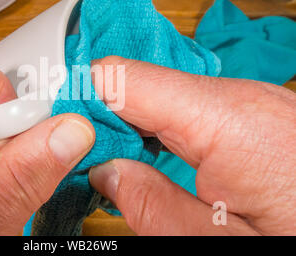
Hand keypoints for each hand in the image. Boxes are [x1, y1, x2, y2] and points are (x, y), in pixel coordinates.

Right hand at [89, 56, 294, 234]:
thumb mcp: (219, 242)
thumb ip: (154, 207)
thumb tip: (106, 172)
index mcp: (227, 121)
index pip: (127, 79)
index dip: (85, 97)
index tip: (64, 127)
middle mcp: (240, 97)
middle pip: (145, 85)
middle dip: (109, 117)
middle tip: (87, 154)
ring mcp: (250, 101)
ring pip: (166, 95)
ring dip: (136, 124)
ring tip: (117, 158)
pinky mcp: (254, 113)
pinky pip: (191, 106)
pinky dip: (164, 126)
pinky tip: (155, 152)